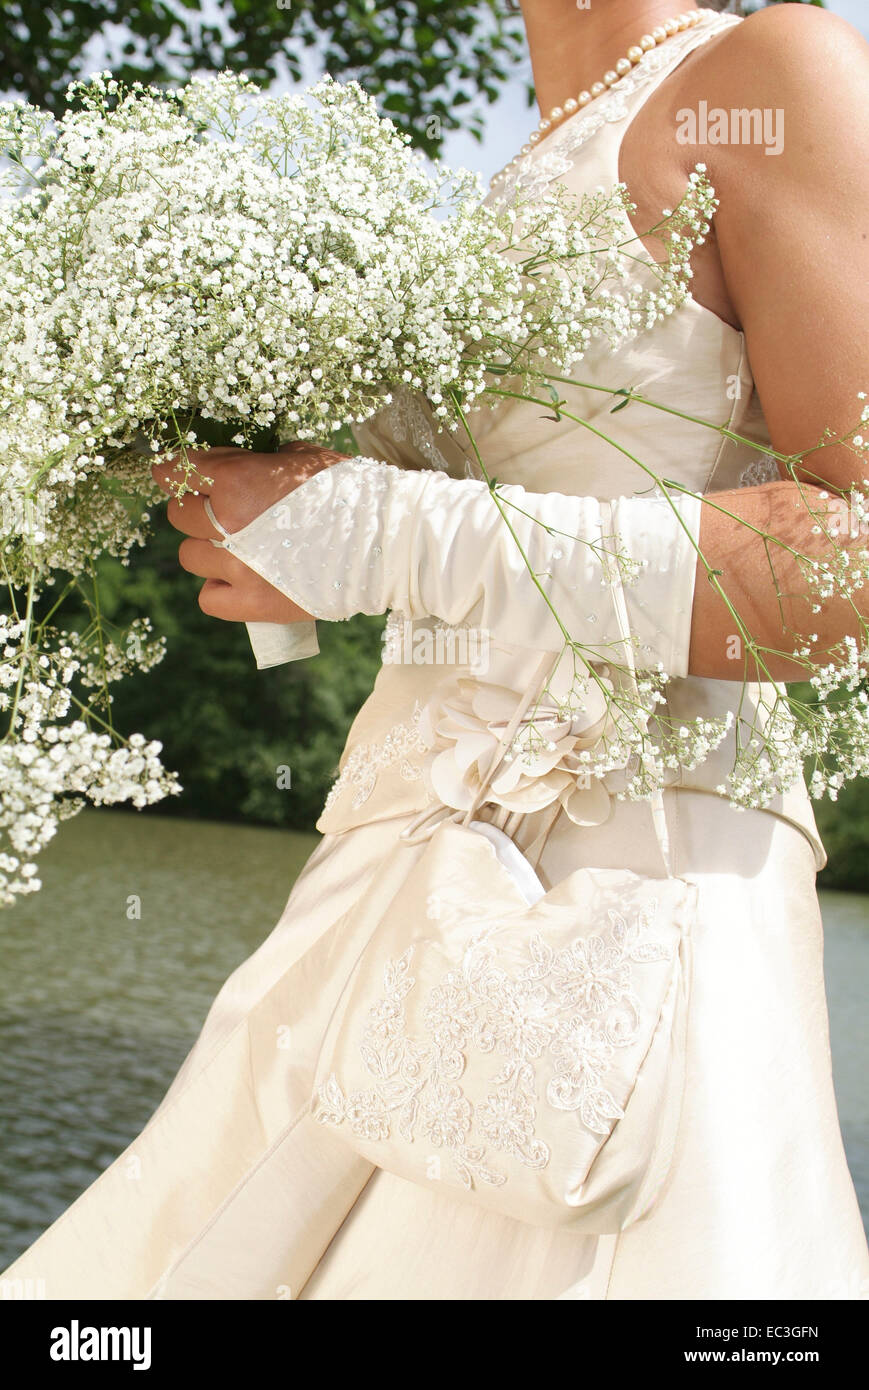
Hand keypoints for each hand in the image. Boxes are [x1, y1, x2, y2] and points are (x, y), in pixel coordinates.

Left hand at [151, 441, 348, 623]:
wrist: (385, 540)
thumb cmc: (349, 490)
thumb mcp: (300, 456)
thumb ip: (257, 461)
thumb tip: (233, 464)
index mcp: (236, 480)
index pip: (174, 471)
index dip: (177, 471)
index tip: (183, 475)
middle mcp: (227, 524)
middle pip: (177, 515)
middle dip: (196, 509)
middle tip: (223, 512)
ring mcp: (237, 568)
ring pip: (189, 556)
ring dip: (208, 549)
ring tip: (240, 548)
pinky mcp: (253, 604)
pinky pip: (208, 598)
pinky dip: (220, 588)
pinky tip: (242, 579)